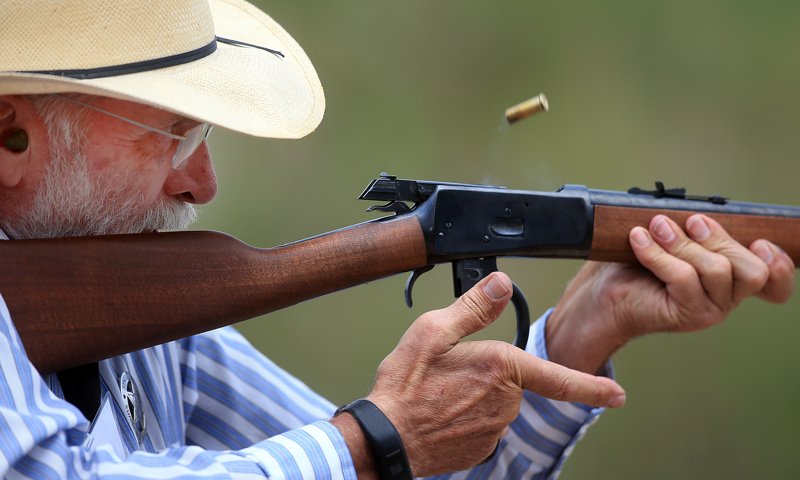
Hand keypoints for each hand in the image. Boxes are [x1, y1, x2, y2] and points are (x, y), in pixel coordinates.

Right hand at [364, 272, 624, 476]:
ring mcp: (495, 428)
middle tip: (447, 372)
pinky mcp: (482, 447)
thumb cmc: (406, 385)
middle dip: (487, 372)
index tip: (617, 393)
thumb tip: (501, 284)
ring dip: (475, 394)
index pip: (556, 376)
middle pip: (511, 378)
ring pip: (498, 401)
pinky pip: (484, 423)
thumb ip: (473, 307)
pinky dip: (467, 416)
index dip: (591, 385)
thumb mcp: (433, 332)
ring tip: (438, 392)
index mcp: (500, 367)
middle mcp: (506, 401)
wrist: (386, 437)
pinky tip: (441, 411)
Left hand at [547, 214, 794, 372]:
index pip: (776, 281)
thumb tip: (698, 211)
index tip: (761, 241)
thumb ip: (692, 229)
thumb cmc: (634, 264)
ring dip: (683, 243)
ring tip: (656, 228)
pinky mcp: (686, 314)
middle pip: (753, 269)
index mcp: (730, 277)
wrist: (601, 296)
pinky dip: (659, 254)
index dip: (781, 264)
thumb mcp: (669, 238)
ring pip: (718, 270)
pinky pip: (683, 278)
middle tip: (690, 222)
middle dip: (720, 238)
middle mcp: (726, 296)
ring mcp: (709, 308)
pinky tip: (639, 240)